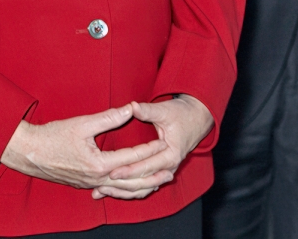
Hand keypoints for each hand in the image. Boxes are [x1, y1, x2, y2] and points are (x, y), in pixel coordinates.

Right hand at [0, 105, 172, 199]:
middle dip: (153, 175)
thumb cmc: (51, 136)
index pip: (132, 157)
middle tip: (170, 170)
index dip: (149, 148)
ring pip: (123, 191)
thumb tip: (129, 108)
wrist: (28, 151)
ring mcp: (91, 184)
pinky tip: (131, 190)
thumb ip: (108, 117)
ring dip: (143, 186)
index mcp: (99, 163)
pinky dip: (125, 192)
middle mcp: (98, 178)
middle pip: (133, 180)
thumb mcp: (81, 123)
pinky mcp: (85, 185)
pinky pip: (111, 192)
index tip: (163, 141)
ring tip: (158, 183)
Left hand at [93, 95, 214, 199]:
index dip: (129, 170)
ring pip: (145, 187)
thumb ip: (147, 110)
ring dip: (125, 190)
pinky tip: (114, 191)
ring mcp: (167, 170)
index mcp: (171, 154)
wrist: (196, 118)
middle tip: (102, 185)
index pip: (147, 166)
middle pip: (145, 180)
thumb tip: (132, 106)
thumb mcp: (164, 110)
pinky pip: (146, 185)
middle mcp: (170, 166)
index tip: (112, 171)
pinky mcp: (162, 170)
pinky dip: (131, 189)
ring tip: (104, 191)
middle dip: (123, 184)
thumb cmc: (180, 113)